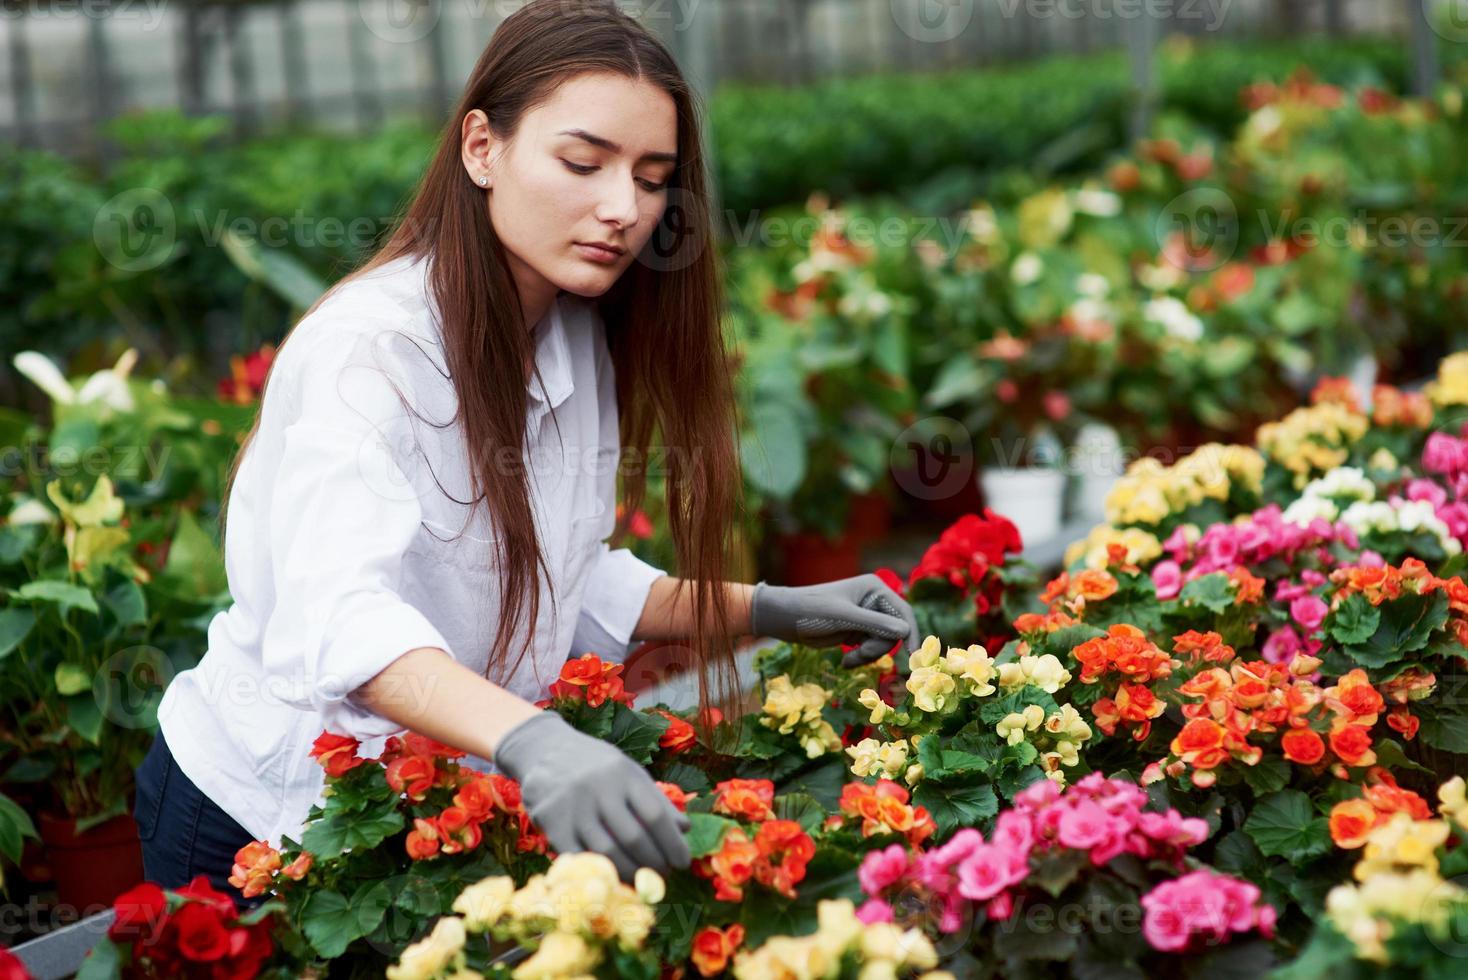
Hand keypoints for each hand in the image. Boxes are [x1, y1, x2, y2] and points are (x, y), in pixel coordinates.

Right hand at [492, 710, 690, 881]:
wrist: (544, 750)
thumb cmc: (596, 766)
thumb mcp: (628, 772)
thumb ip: (656, 800)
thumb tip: (685, 829)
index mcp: (624, 774)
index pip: (655, 814)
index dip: (672, 843)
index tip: (682, 862)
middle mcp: (600, 788)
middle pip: (633, 836)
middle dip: (653, 863)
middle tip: (662, 876)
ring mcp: (574, 806)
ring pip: (607, 851)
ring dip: (629, 872)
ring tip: (641, 880)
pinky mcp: (552, 822)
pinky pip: (579, 856)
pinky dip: (598, 871)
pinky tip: (612, 877)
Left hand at [749, 573, 920, 667]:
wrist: (784, 618)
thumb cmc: (811, 610)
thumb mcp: (843, 617)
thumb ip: (875, 624)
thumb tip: (906, 631)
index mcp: (875, 589)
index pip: (903, 612)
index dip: (911, 634)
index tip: (913, 657)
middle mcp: (874, 601)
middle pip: (894, 632)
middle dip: (877, 648)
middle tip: (858, 656)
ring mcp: (866, 617)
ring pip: (883, 644)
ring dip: (867, 655)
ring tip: (847, 660)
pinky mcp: (858, 631)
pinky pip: (870, 649)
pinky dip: (860, 658)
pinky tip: (844, 662)